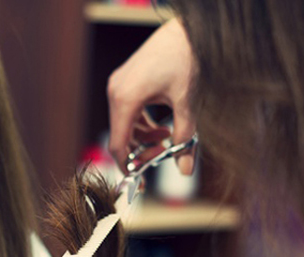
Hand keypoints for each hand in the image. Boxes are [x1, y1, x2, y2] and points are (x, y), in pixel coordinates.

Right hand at [107, 18, 196, 174]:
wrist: (187, 29)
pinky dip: (141, 123)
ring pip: (124, 124)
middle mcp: (116, 91)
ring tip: (166, 138)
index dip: (127, 166)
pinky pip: (127, 111)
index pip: (118, 143)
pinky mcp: (125, 81)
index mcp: (126, 99)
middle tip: (162, 156)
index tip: (139, 180)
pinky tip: (161, 125)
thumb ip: (184, 138)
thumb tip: (186, 169)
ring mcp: (118, 85)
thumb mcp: (187, 104)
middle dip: (139, 150)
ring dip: (142, 137)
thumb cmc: (186, 60)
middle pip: (120, 135)